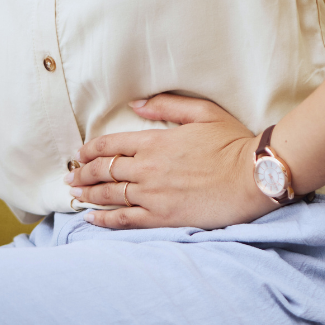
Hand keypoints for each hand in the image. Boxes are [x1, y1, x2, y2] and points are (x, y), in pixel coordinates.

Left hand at [67, 94, 278, 229]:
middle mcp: (148, 168)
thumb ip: (166, 106)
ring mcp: (153, 195)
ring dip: (88, 194)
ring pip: (109, 195)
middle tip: (70, 177)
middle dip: (83, 173)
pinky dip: (105, 220)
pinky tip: (91, 219)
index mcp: (155, 142)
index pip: (111, 145)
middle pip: (104, 171)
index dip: (90, 150)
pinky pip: (125, 219)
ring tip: (74, 195)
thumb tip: (135, 104)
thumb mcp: (202, 111)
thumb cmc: (233, 142)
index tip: (80, 154)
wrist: (254, 177)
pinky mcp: (163, 217)